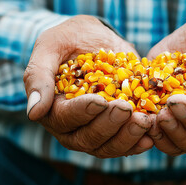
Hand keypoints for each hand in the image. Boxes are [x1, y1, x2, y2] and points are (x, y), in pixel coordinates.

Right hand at [23, 15, 152, 157]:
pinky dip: (139, 141)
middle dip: (109, 125)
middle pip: (87, 138)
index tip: (100, 100)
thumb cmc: (70, 39)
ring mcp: (95, 129)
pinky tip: (152, 134)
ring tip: (145, 121)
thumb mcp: (51, 46)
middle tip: (127, 109)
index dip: (82, 112)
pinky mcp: (116, 128)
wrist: (96, 38)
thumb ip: (38, 75)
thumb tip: (33, 113)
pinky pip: (126, 144)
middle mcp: (72, 126)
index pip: (64, 118)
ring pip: (108, 146)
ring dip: (127, 137)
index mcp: (51, 108)